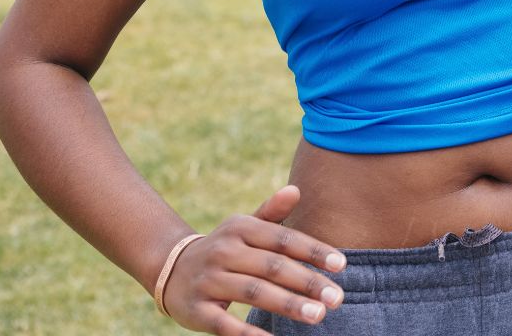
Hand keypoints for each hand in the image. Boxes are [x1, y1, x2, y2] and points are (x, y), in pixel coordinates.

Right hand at [161, 185, 346, 334]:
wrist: (170, 269)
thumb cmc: (224, 248)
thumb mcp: (243, 225)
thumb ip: (272, 212)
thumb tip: (296, 190)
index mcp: (240, 228)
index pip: (283, 239)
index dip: (313, 251)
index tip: (341, 265)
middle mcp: (224, 251)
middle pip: (272, 267)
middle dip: (307, 282)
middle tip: (337, 298)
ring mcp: (209, 281)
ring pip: (254, 293)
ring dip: (288, 304)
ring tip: (318, 315)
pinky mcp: (197, 310)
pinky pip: (226, 324)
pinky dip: (250, 334)